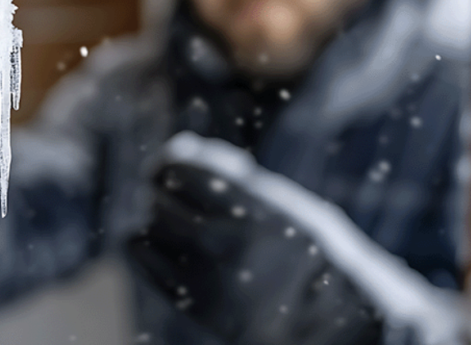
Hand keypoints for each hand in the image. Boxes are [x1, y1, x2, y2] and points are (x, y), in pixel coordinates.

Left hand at [126, 143, 382, 344]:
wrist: (327, 326)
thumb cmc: (312, 254)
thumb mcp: (287, 204)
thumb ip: (234, 175)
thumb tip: (181, 144)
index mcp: (250, 211)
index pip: (179, 170)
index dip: (168, 162)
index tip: (170, 163)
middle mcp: (220, 242)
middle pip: (159, 198)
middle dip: (161, 188)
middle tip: (170, 189)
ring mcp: (203, 276)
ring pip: (150, 227)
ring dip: (158, 217)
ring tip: (179, 220)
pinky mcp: (192, 302)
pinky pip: (143, 257)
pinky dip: (146, 243)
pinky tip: (166, 242)